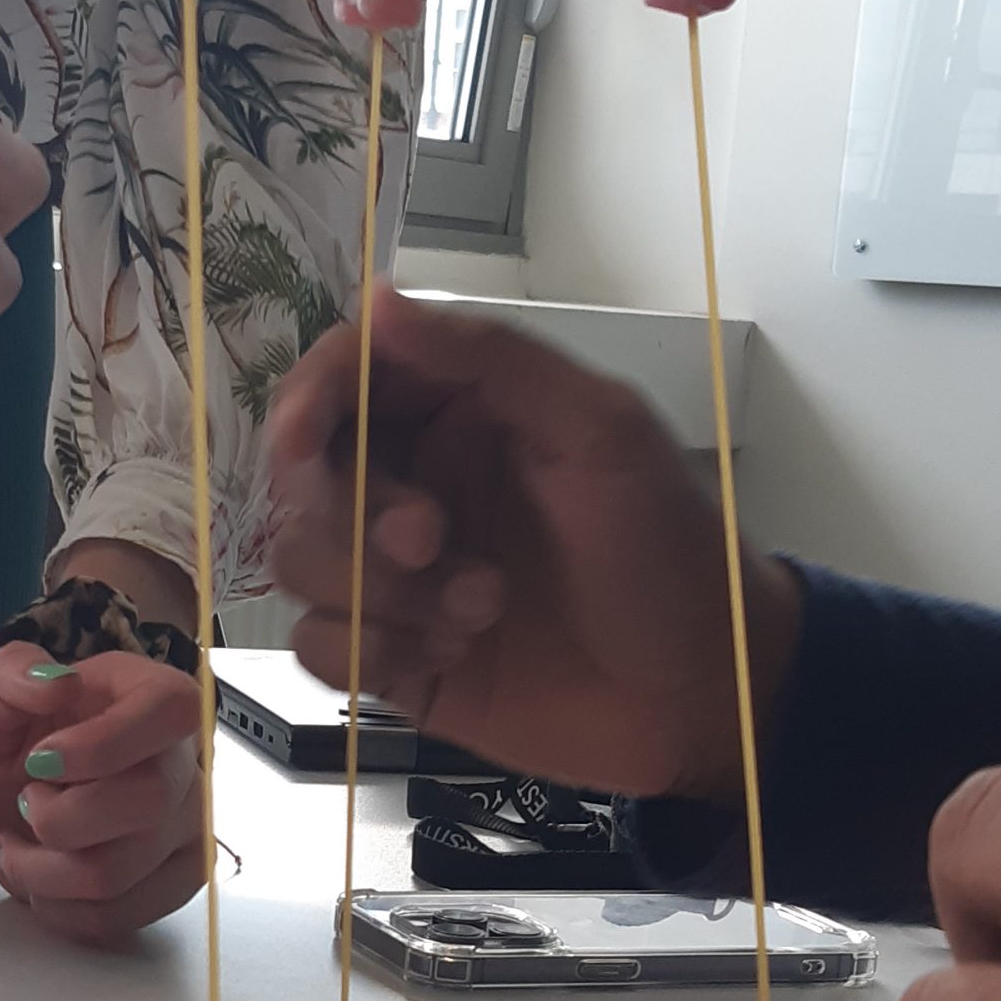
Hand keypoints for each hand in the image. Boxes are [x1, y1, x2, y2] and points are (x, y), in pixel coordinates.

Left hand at [0, 648, 204, 945]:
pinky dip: (62, 909)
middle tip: (24, 802)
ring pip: (124, 870)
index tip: (41, 760)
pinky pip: (124, 916)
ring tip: (20, 846)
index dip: (108, 744)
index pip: (171, 711)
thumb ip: (9, 676)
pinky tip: (43, 880)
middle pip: (151, 800)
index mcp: (145, 692)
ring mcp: (186, 822)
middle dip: (60, 818)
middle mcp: (181, 757)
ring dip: (44, 871)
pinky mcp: (174, 878)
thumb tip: (56, 680)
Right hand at [267, 291, 802, 799]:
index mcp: (462, 413)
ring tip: (476, 610)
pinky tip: (450, 655)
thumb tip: (380, 302)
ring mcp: (400, 576)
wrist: (699, 699)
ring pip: (301, 561)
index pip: (346, 380)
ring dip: (376, 591)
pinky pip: (320, 645)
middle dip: (355, 513)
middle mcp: (419, 484)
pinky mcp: (395, 658)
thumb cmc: (671, 555)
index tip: (304, 440)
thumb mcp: (601, 433)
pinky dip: (370, 652)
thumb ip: (492, 360)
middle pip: (307, 475)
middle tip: (432, 542)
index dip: (307, 401)